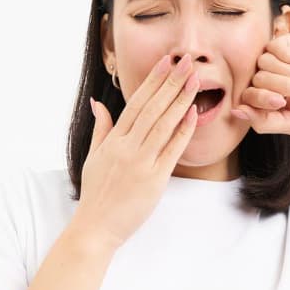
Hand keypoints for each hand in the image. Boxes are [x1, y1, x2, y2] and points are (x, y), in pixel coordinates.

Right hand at [73, 52, 201, 250]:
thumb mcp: (94, 156)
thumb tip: (99, 103)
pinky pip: (172, 150)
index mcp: (114, 140)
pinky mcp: (154, 179)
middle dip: (171, 82)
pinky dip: (183, 131)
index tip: (166, 62)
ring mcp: (141, 162)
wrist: (95, 227)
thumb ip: (101, 129)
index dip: (153, 81)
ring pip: (164, 124)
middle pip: (152, 108)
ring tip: (195, 80)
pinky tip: (193, 113)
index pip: (136, 103)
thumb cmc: (95, 193)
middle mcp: (127, 147)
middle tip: (187, 62)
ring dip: (181, 100)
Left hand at [231, 33, 289, 134]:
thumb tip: (236, 112)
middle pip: (257, 79)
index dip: (263, 98)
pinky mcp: (286, 43)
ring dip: (289, 72)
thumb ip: (263, 122)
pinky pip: (274, 47)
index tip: (283, 102)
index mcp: (266, 100)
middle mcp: (268, 80)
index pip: (246, 97)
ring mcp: (275, 60)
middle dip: (283, 86)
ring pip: (264, 62)